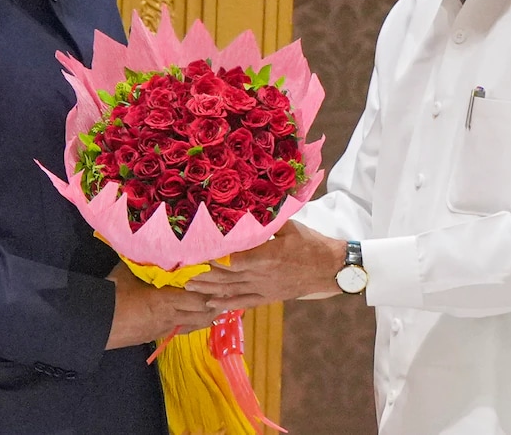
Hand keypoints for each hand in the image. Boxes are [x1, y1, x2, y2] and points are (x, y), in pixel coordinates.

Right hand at [105, 262, 216, 349]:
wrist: (96, 323)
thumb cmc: (113, 295)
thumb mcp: (129, 272)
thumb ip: (146, 261)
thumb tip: (152, 244)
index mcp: (167, 300)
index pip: (201, 299)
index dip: (213, 291)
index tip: (221, 279)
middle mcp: (171, 316)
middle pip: (204, 314)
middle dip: (215, 303)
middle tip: (222, 290)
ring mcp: (165, 328)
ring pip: (195, 325)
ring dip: (206, 315)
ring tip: (213, 302)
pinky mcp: (157, 335)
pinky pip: (182, 328)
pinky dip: (191, 321)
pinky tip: (193, 314)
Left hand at [185, 221, 346, 310]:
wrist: (330, 269)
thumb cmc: (311, 244)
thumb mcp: (290, 226)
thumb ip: (268, 220)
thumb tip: (250, 204)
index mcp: (268, 256)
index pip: (234, 259)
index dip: (213, 258)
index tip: (193, 253)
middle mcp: (263, 276)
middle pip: (227, 276)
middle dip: (202, 273)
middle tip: (180, 269)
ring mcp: (264, 289)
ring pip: (231, 291)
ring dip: (208, 289)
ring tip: (187, 285)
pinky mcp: (267, 297)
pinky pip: (243, 302)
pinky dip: (225, 305)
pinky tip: (210, 305)